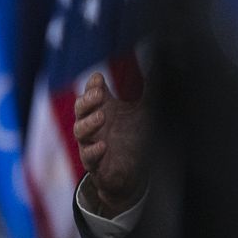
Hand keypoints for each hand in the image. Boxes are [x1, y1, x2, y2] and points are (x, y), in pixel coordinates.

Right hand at [73, 72, 148, 216]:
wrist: (133, 173)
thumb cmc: (134, 137)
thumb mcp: (145, 112)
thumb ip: (149, 91)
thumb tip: (157, 65)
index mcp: (103, 109)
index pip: (92, 93)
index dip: (92, 85)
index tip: (99, 77)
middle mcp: (94, 126)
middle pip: (80, 109)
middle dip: (87, 100)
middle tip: (98, 93)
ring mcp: (91, 144)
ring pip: (80, 132)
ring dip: (88, 123)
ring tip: (102, 116)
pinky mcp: (96, 165)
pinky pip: (88, 158)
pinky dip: (94, 152)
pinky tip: (103, 146)